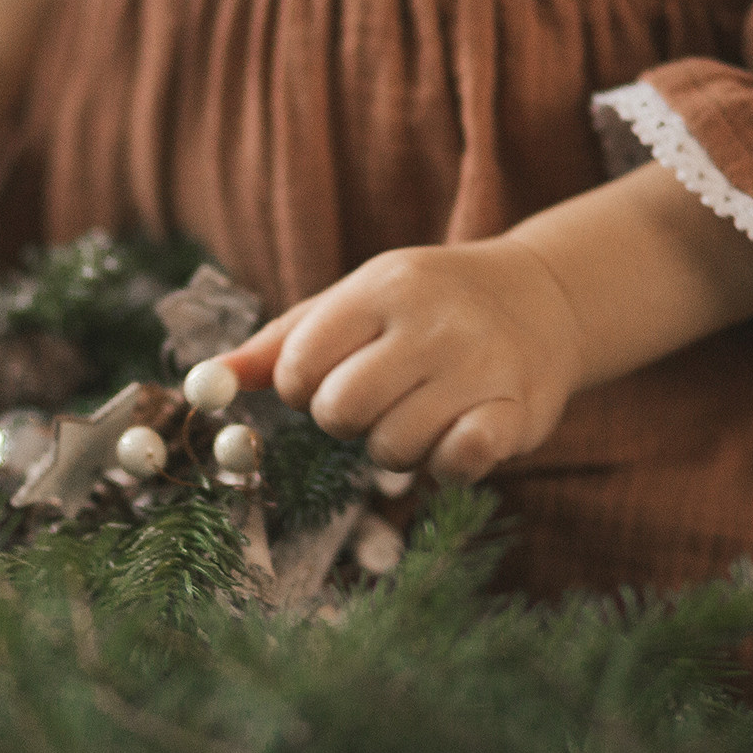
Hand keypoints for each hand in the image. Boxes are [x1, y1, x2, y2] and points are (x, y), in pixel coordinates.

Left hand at [222, 238, 587, 481]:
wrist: (543, 298)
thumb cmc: (425, 306)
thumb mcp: (355, 301)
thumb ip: (282, 342)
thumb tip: (209, 379)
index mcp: (382, 288)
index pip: (301, 363)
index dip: (301, 387)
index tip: (326, 380)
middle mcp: (432, 324)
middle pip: (340, 410)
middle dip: (342, 421)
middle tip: (372, 403)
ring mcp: (480, 368)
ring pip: (393, 447)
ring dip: (393, 448)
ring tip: (416, 415)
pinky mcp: (518, 412)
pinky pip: (460, 462)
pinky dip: (445, 464)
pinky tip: (454, 436)